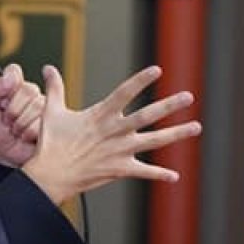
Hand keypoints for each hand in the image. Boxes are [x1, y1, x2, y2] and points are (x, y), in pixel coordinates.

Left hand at [0, 63, 44, 167]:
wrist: (5, 158)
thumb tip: (9, 78)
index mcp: (13, 88)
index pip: (14, 72)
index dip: (8, 84)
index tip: (3, 100)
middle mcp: (31, 95)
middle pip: (28, 89)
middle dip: (13, 109)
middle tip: (8, 120)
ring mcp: (44, 108)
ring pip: (36, 107)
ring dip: (20, 124)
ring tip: (16, 130)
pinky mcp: (54, 123)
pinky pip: (41, 122)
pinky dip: (28, 133)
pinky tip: (26, 137)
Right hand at [21, 64, 200, 204]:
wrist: (50, 175)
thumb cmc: (51, 144)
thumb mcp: (52, 112)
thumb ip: (55, 88)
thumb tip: (47, 67)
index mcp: (100, 115)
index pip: (124, 92)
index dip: (141, 80)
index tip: (157, 70)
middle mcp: (114, 131)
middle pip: (147, 116)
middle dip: (169, 105)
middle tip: (189, 96)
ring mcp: (119, 151)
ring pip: (154, 141)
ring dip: (176, 134)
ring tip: (196, 127)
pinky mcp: (119, 169)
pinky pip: (143, 172)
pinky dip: (159, 174)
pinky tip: (175, 176)